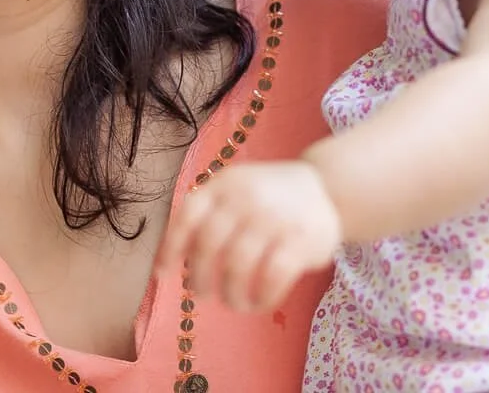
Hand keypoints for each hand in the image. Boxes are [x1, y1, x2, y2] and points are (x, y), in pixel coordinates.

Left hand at [156, 160, 341, 312]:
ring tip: (232, 301)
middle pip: (209, 245)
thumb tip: (168, 260)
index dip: (171, 247)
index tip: (162, 275)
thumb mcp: (234, 190)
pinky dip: (261, 298)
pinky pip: (272, 277)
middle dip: (199, 276)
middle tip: (200, 293)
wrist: (326, 187)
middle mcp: (246, 198)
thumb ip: (206, 215)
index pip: (188, 215)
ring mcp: (274, 218)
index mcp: (224, 184)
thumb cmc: (267, 196)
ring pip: (238, 266)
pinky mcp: (301, 240)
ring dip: (230, 293)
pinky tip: (258, 303)